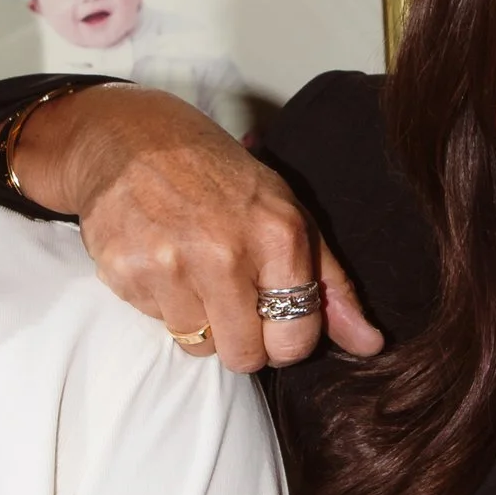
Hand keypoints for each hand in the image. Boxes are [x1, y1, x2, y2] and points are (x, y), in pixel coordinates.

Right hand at [0, 86, 382, 373]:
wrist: (132, 137)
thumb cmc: (220, 176)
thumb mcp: (288, 214)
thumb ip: (331, 285)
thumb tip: (371, 345)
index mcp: (277, 235)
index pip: (296, 339)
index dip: (288, 339)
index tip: (277, 317)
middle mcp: (224, 252)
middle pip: (245, 357)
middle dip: (244, 340)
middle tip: (234, 299)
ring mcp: (169, 264)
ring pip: (200, 346)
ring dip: (202, 321)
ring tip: (195, 272)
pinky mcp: (125, 271)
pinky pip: (158, 324)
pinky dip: (164, 303)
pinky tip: (163, 261)